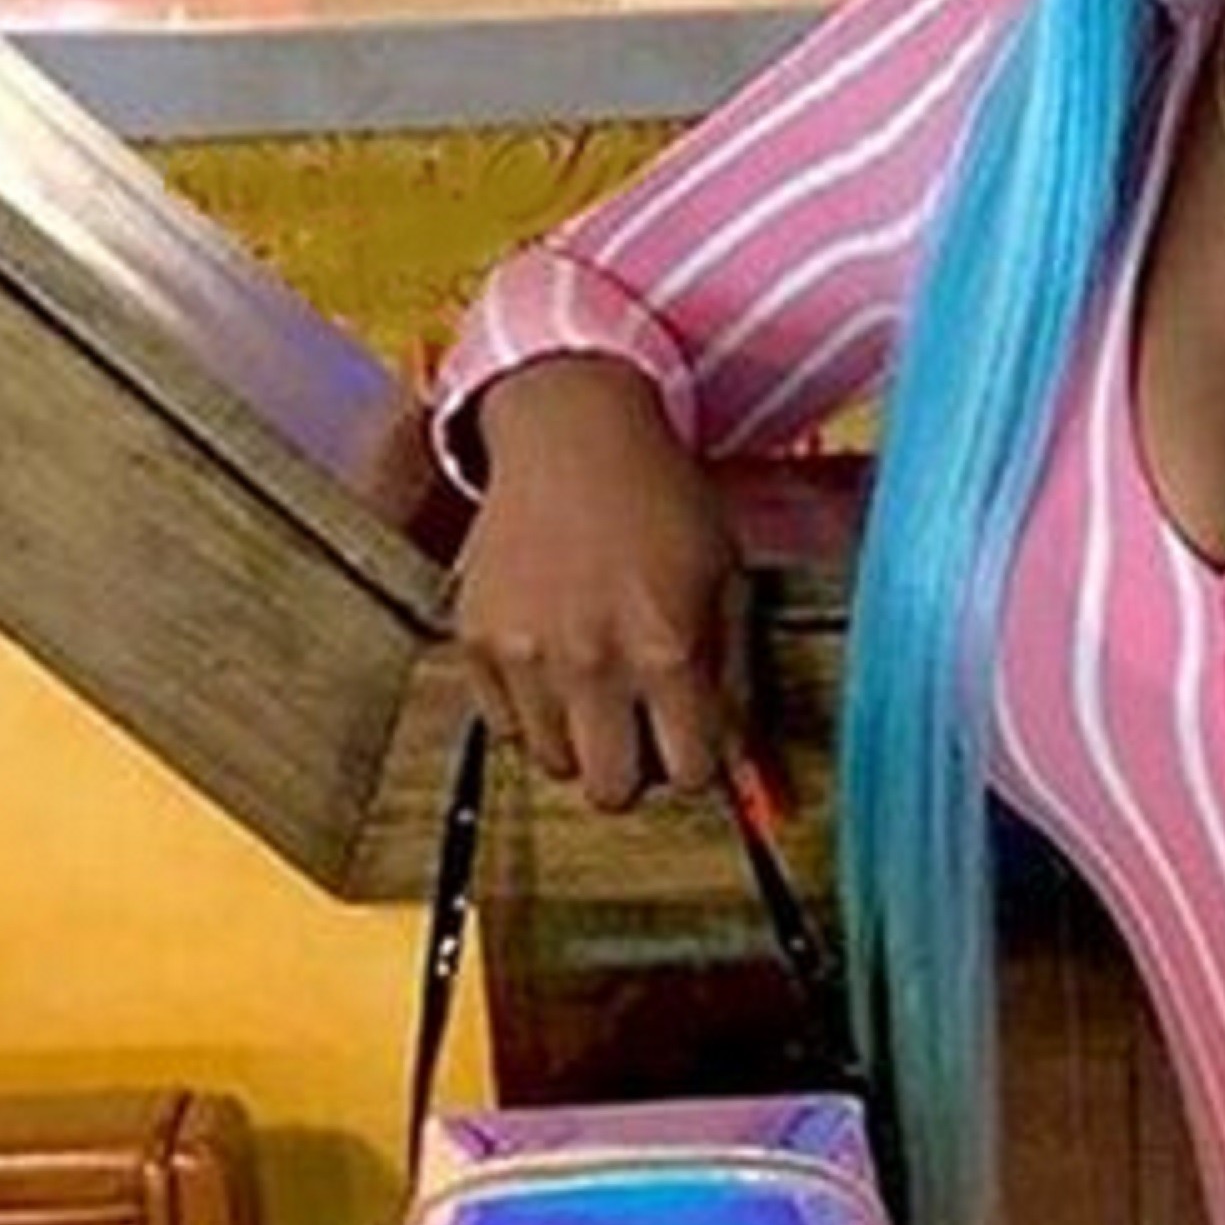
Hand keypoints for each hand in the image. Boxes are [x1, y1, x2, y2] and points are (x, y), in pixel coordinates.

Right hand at [451, 354, 747, 810]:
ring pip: (554, 763)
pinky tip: (551, 655)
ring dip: (579, 738)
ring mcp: (524, 652)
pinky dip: (530, 708)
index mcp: (665, 650)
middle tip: (637, 722)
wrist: (572, 433)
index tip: (687, 731)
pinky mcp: (475, 639)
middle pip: (611, 791)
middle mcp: (590, 660)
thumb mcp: (726, 584)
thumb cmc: (660, 504)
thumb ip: (736, 687)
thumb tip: (749, 776)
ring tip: (592, 678)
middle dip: (633, 768)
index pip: (689, 775)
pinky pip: (504, 726)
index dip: (694, 759)